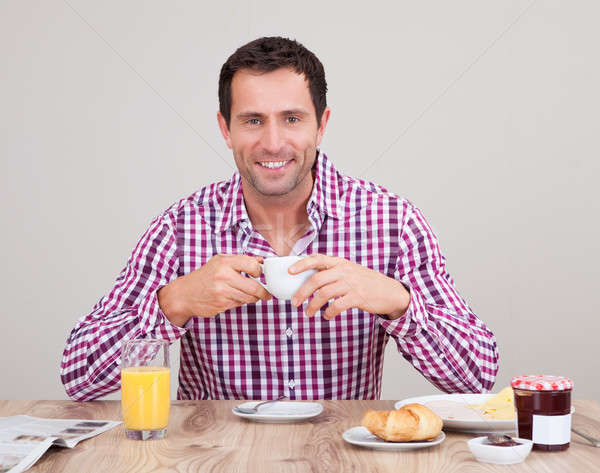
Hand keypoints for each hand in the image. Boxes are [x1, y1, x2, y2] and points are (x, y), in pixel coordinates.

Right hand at [157, 254, 271, 325]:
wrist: (185, 294)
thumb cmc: (204, 276)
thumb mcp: (220, 262)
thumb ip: (241, 260)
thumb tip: (261, 261)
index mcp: (225, 262)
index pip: (252, 265)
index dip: (260, 271)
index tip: (260, 274)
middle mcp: (224, 276)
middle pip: (254, 287)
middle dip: (263, 292)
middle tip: (267, 294)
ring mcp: (223, 291)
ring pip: (248, 298)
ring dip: (253, 298)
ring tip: (250, 295)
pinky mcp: (222, 304)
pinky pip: (239, 304)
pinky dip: (240, 302)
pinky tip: (234, 297)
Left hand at [289, 254, 409, 319]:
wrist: (391, 292)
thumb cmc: (367, 283)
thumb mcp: (350, 271)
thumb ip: (333, 273)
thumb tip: (309, 281)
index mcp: (341, 262)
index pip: (317, 258)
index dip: (301, 264)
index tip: (289, 271)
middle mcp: (345, 271)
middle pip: (316, 279)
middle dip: (302, 292)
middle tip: (294, 303)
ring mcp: (352, 283)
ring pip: (324, 294)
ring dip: (313, 306)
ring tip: (309, 313)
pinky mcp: (358, 297)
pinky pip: (337, 306)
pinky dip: (328, 313)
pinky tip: (327, 316)